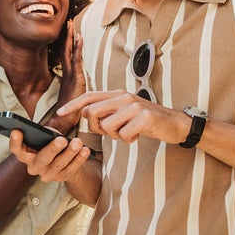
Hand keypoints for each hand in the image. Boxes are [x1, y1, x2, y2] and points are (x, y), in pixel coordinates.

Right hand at [9, 129, 91, 182]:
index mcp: (24, 154)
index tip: (17, 131)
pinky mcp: (61, 178)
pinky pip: (71, 169)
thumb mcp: (42, 135)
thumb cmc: (47, 142)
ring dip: (70, 153)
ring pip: (59, 165)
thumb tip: (49, 133)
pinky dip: (79, 159)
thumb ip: (42, 133)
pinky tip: (85, 150)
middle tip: (62, 140)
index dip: (15, 141)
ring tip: (78, 143)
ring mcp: (47, 174)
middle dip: (53, 149)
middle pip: (42, 159)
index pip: (16, 149)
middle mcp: (33, 167)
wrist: (60, 159)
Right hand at [52, 21, 85, 132]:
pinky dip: (77, 48)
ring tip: (72, 26)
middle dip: (66, 36)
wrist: (62, 122)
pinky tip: (79, 39)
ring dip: (70, 38)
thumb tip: (80, 89)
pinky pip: (76, 60)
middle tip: (68, 23)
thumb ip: (77, 92)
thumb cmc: (68, 113)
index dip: (67, 44)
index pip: (66, 56)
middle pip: (65, 50)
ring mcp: (70, 75)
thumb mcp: (74, 99)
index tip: (68, 32)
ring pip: (69, 53)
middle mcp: (67, 74)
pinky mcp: (75, 79)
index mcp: (67, 77)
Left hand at [58, 90, 188, 144]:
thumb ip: (108, 112)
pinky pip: (123, 135)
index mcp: (118, 94)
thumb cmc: (146, 120)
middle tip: (110, 132)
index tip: (59, 112)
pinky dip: (128, 140)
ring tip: (127, 132)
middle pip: (92, 112)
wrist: (175, 123)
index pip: (89, 97)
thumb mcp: (125, 112)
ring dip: (114, 135)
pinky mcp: (144, 117)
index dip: (73, 104)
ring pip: (107, 126)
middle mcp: (124, 97)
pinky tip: (137, 135)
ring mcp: (134, 106)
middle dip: (95, 127)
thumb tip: (86, 114)